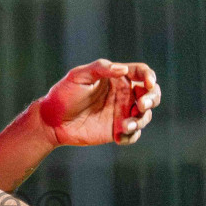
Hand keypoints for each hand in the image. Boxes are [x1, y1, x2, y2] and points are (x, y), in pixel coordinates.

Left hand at [37, 60, 160, 147]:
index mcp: (117, 78)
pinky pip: (134, 134)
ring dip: (141, 120)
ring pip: (145, 115)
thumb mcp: (78, 76)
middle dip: (152, 98)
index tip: (148, 83)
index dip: (149, 76)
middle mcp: (123, 94)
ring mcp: (122, 113)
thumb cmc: (64, 94)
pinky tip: (119, 137)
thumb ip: (100, 68)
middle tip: (141, 105)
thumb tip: (124, 69)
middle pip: (151, 93)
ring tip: (125, 126)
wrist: (52, 121)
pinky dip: (132, 136)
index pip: (141, 73)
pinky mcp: (117, 130)